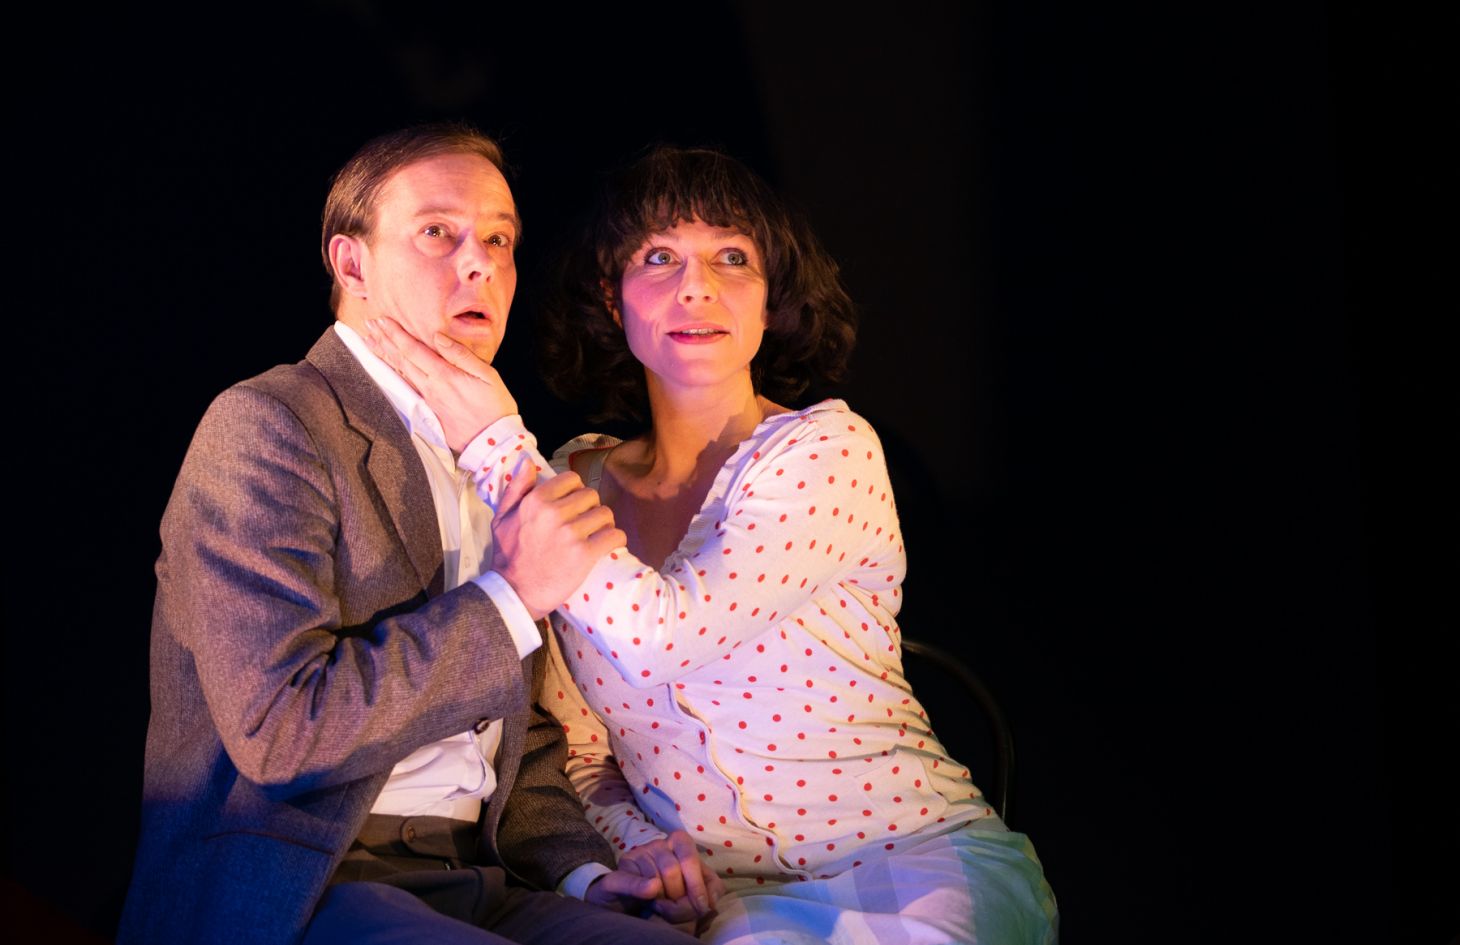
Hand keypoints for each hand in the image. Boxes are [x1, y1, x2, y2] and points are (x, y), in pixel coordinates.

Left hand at [363, 317, 517, 451]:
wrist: (494, 441)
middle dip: (384, 340)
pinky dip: (393, 375)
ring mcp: (427, 401)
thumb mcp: (487, 375)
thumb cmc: (495, 406)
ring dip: (384, 356)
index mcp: (445, 376)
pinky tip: (387, 370)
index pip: (413, 350)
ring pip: (400, 374)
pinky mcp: (428, 413)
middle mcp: (431, 388)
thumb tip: (438, 337)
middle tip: (369, 325)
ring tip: (370, 342)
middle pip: (401, 360)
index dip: (396, 334)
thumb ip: (461, 355)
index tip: (382, 320)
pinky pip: (406, 389)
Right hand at [490, 465, 625, 619]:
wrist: (514, 593)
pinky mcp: (585, 554)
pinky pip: (614, 536)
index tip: (573, 505)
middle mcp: (554, 513)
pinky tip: (607, 545)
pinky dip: (615, 540)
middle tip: (585, 523)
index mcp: (535, 500)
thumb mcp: (501, 517)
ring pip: (605, 514)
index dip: (575, 491)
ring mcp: (571, 533)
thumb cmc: (508, 555)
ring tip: (596, 534)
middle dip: (590, 508)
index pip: (572, 479)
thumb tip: (527, 461)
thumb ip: (516, 488)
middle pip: (591, 495)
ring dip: (604, 524)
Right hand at [615, 831, 722, 922]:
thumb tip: (709, 900)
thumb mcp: (695, 887)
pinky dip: (642, 888)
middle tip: (677, 908)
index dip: (697, 885)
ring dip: (662, 900)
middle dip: (678, 896)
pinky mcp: (622, 867)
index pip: (690, 858)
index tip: (701, 906)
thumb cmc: (671, 890)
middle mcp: (658, 843)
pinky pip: (632, 880)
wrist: (634, 898)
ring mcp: (638, 853)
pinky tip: (651, 892)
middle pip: (672, 870)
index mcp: (680, 841)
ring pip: (654, 878)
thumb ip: (710, 889)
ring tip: (661, 905)